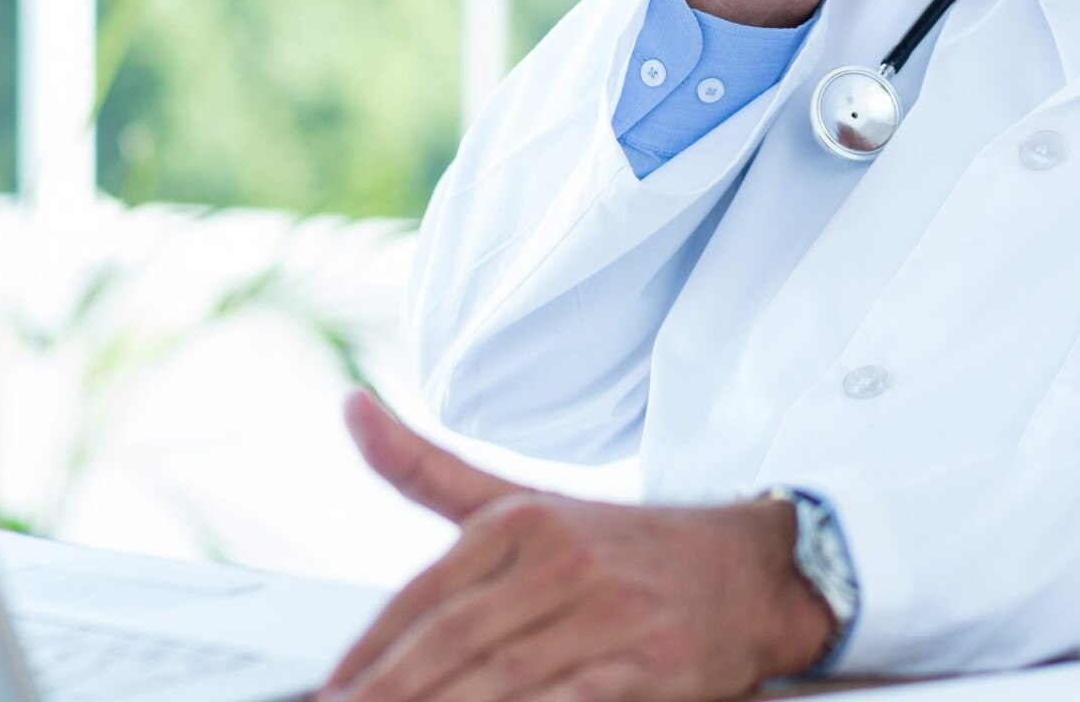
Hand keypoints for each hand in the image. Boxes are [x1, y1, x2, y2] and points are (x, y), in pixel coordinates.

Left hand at [324, 392, 835, 701]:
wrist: (751, 569)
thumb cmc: (624, 547)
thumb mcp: (525, 501)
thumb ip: (430, 469)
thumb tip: (352, 407)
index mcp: (523, 520)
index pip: (424, 595)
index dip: (369, 650)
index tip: (327, 692)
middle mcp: (564, 558)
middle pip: (454, 639)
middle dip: (389, 691)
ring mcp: (611, 611)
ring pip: (505, 676)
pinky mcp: (653, 663)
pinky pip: (573, 699)